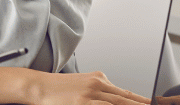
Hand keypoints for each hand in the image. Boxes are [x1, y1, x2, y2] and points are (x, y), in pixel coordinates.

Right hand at [29, 71, 148, 104]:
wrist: (37, 86)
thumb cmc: (57, 89)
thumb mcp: (82, 84)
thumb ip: (99, 90)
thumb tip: (115, 98)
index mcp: (99, 78)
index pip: (126, 93)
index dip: (142, 101)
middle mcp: (98, 84)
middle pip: (127, 99)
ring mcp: (91, 95)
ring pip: (119, 103)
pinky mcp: (83, 103)